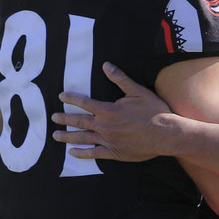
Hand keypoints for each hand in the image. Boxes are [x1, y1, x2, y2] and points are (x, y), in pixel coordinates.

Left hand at [51, 62, 173, 161]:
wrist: (165, 134)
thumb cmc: (153, 111)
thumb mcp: (138, 91)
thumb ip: (120, 79)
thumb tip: (106, 65)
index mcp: (108, 110)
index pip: (85, 103)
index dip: (72, 98)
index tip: (61, 96)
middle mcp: (104, 126)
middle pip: (79, 121)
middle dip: (65, 118)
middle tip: (53, 117)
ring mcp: (108, 140)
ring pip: (83, 138)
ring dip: (68, 136)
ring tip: (56, 135)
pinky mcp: (113, 152)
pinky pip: (93, 153)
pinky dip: (81, 153)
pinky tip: (72, 152)